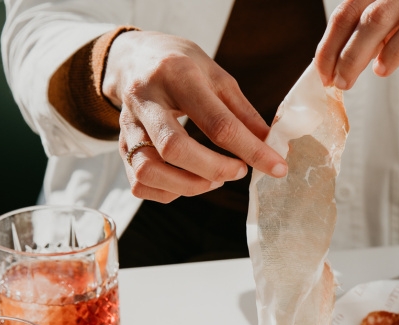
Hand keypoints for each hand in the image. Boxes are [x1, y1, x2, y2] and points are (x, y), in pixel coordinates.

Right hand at [103, 31, 287, 201]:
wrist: (133, 58)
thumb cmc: (182, 67)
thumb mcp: (217, 77)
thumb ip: (243, 113)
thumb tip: (271, 146)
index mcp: (178, 75)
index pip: (217, 122)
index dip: (251, 150)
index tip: (277, 167)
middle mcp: (146, 99)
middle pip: (175, 148)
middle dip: (214, 169)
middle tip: (238, 171)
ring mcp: (128, 125)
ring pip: (149, 170)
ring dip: (188, 185)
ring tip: (213, 179)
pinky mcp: (121, 146)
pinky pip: (139, 183)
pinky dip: (168, 192)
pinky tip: (188, 182)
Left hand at [316, 0, 398, 89]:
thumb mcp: (390, 29)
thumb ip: (362, 40)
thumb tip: (328, 68)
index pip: (352, 8)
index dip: (333, 42)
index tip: (324, 73)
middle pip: (380, 13)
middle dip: (355, 52)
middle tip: (343, 81)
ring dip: (394, 48)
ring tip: (380, 71)